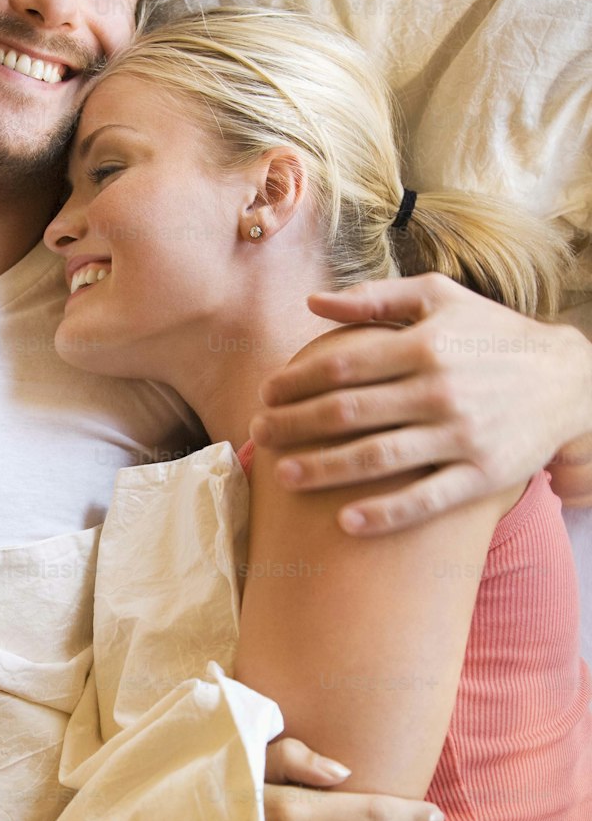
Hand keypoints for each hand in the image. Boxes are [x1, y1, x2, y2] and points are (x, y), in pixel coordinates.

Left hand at [251, 272, 591, 533]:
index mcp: (424, 344)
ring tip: (283, 476)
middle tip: (259, 434)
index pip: (342, 364)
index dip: (296, 381)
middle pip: (348, 412)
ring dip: (323, 469)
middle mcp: (440, 389)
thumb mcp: (440, 300)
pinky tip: (345, 522)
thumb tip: (313, 301)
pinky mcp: (483, 475)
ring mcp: (461, 435)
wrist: (569, 380)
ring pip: (378, 457)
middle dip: (294, 425)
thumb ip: (375, 298)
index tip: (267, 393)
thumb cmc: (491, 334)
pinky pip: (426, 500)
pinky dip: (385, 513)